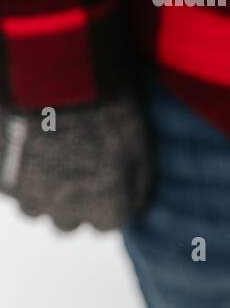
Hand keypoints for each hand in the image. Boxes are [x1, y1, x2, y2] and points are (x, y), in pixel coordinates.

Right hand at [0, 95, 150, 231]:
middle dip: (75, 204)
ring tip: (50, 160)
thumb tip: (138, 206)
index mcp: (103, 207)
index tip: (110, 184)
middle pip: (69, 223)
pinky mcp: (1, 181)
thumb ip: (137, 183)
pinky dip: (18, 176)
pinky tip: (28, 150)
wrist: (53, 84)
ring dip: (44, 193)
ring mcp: (29, 197)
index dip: (111, 203)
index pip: (108, 223)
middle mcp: (64, 211)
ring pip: (35, 210)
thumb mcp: (138, 146)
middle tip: (78, 171)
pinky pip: (11, 189)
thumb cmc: (105, 112)